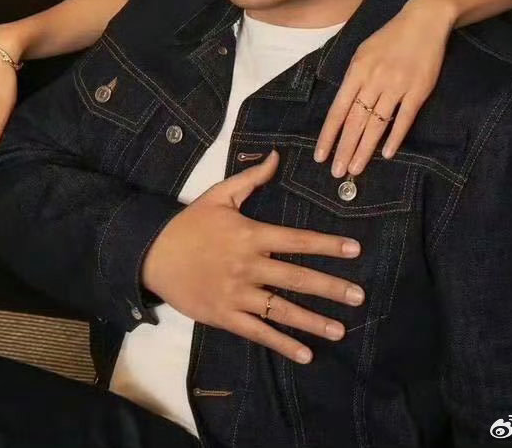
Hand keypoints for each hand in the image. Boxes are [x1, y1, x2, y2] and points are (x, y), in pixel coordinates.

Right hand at [141, 150, 365, 364]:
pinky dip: (282, 344)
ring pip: (282, 310)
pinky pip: (258, 332)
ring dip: (313, 321)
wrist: (152, 254)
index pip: (297, 241)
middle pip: (297, 278)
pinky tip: (305, 354)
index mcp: (251, 234)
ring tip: (340, 329)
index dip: (328, 245)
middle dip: (331, 288)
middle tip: (358, 296)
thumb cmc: (189, 223)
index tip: (355, 250)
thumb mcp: (219, 194)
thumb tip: (277, 156)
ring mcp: (237, 294)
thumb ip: (251, 178)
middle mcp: (248, 266)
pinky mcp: (225, 316)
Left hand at [314, 0, 455, 175]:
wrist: (423, 21)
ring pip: (377, 124)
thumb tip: (343, 105)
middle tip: (337, 172)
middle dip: (344, 149)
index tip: (320, 154)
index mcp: (357, 70)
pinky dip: (395, 137)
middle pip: (355, 121)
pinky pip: (404, 118)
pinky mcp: (418, 91)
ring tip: (356, 168)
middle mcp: (374, 80)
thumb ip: (353, 77)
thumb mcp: (363, 51)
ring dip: (365, 149)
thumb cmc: (390, 37)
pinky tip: (387, 153)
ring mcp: (397, 86)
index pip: (338, 109)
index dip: (329, 134)